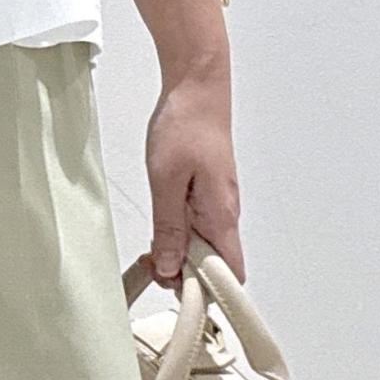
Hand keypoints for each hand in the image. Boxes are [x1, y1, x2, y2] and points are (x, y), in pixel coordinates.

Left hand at [144, 63, 243, 290]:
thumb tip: (170, 268)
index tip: (175, 288)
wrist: (197, 87)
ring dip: (177, 257)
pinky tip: (157, 233)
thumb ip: (169, 229)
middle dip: (183, 276)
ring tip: (148, 251)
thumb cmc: (186, 125)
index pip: (230, 274)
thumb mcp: (166, 182)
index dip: (206, 291)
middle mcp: (225, 216)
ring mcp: (217, 207)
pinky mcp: (207, 198)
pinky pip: (196, 230)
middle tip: (150, 265)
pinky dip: (177, 238)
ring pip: (203, 250)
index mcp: (221, 216)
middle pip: (214, 268)